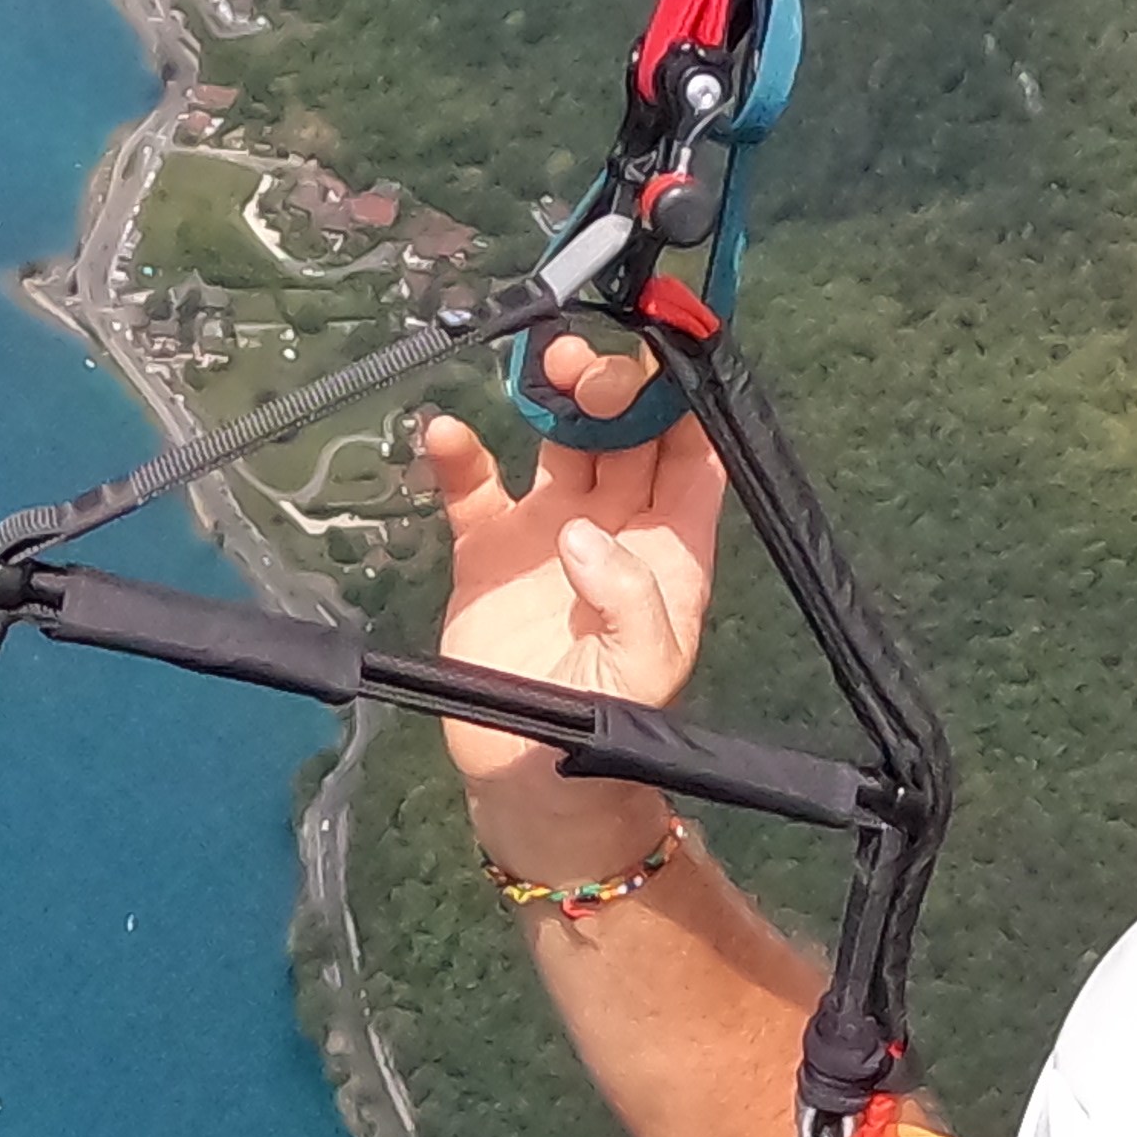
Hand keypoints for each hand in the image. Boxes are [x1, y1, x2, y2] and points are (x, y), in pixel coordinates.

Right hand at [419, 344, 726, 876]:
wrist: (529, 779)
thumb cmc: (603, 731)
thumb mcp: (643, 673)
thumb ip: (631, 599)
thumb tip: (581, 533)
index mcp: (670, 547)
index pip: (691, 449)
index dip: (683, 398)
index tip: (663, 356)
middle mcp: (615, 524)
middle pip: (626, 426)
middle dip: (616, 383)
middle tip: (590, 372)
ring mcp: (550, 529)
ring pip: (560, 435)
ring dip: (556, 391)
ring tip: (545, 364)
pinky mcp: (488, 549)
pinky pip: (474, 486)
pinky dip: (458, 453)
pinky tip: (445, 433)